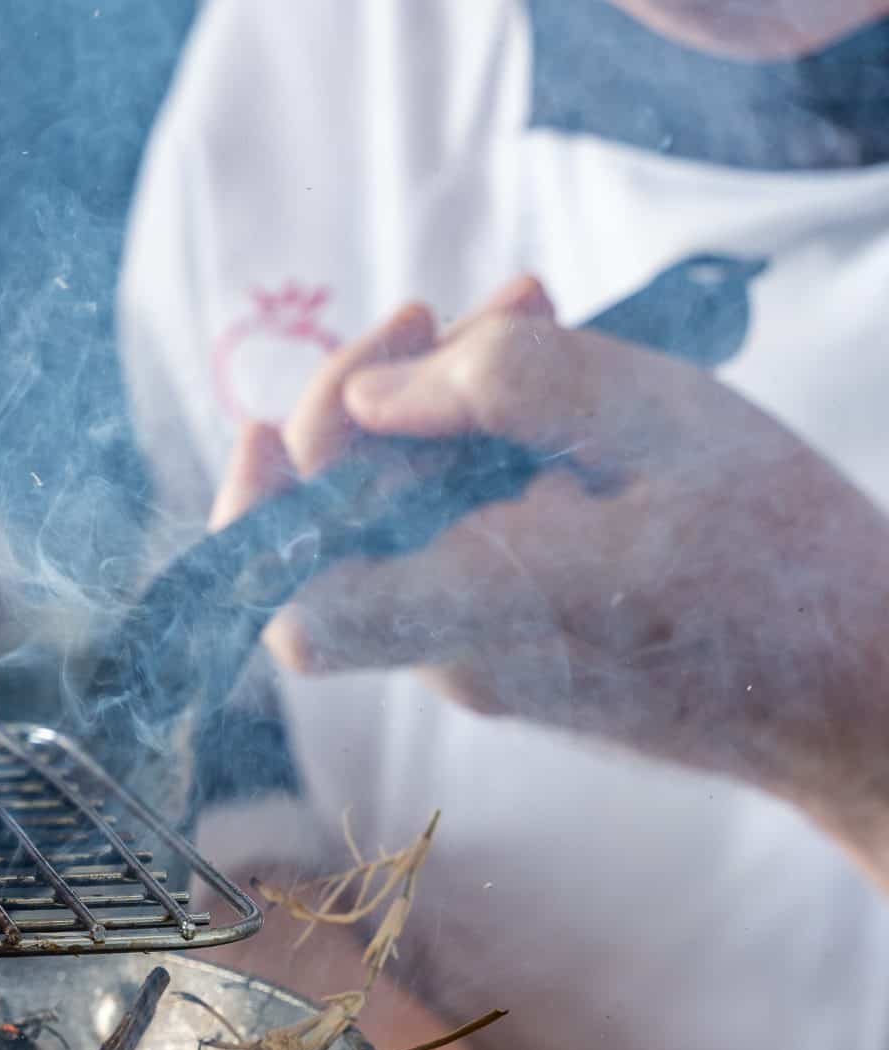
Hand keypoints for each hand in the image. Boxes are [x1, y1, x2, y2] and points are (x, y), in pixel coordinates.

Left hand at [221, 278, 888, 878]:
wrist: (861, 695)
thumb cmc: (785, 555)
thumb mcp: (663, 420)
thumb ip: (508, 387)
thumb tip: (372, 394)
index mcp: (485, 606)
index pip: (294, 596)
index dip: (262, 499)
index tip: (299, 400)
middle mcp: (457, 654)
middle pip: (335, 535)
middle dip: (371, 404)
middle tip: (456, 314)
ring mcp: (482, 662)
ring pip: (398, 530)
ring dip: (433, 420)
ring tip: (535, 315)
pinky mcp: (516, 652)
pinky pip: (456, 549)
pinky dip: (477, 467)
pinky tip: (555, 398)